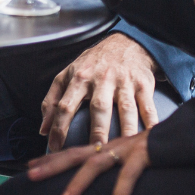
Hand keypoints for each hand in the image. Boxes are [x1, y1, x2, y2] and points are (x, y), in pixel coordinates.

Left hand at [26, 129, 150, 194]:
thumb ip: (116, 163)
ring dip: (78, 183)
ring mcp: (126, 148)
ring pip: (96, 165)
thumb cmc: (160, 145)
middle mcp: (111, 144)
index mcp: (107, 145)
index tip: (29, 167)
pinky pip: (129, 175)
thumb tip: (101, 173)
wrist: (188, 128)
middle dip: (52, 165)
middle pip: (75, 154)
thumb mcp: (134, 154)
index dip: (51, 158)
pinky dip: (120, 193)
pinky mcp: (145, 153)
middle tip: (30, 177)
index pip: (72, 151)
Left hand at [40, 33, 158, 150]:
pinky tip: (152, 137)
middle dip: (97, 130)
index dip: (58, 126)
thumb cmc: (93, 64)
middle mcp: (101, 79)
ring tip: (125, 150)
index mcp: (79, 78)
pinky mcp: (142, 84)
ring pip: (126, 109)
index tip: (55, 147)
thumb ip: (52, 100)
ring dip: (126, 130)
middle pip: (98, 107)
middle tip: (95, 151)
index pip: (65, 104)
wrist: (125, 43)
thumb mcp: (68, 75)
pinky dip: (152, 122)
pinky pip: (148, 106)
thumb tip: (43, 129)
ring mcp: (123, 82)